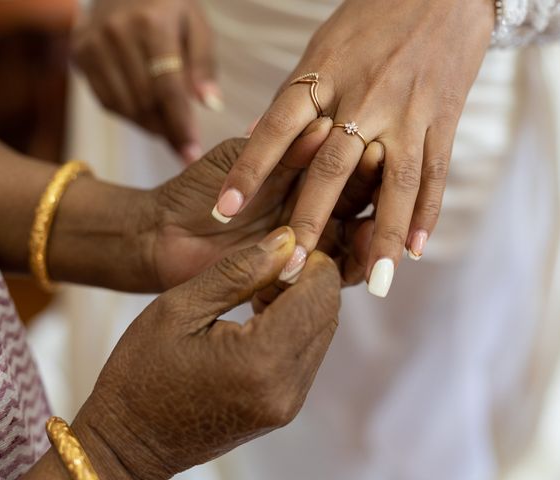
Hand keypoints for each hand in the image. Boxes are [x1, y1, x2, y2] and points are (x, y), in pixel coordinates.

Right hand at [28, 230, 340, 478]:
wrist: (128, 442)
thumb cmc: (141, 372)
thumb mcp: (180, 307)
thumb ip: (238, 271)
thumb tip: (287, 240)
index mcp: (260, 359)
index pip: (319, 292)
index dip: (309, 259)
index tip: (281, 245)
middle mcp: (285, 386)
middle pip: (328, 311)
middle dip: (308, 278)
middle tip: (267, 266)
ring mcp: (289, 403)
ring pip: (323, 331)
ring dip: (303, 301)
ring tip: (259, 290)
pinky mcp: (285, 408)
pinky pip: (308, 354)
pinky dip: (296, 326)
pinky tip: (261, 316)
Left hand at [44, 119, 373, 291]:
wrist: (162, 235)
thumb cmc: (196, 188)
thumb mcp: (238, 161)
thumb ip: (277, 151)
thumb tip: (323, 128)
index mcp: (304, 170)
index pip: (347, 164)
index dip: (365, 162)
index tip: (382, 153)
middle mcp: (315, 205)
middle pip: (362, 204)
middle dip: (381, 202)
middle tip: (397, 200)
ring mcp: (310, 239)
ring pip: (356, 240)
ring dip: (375, 240)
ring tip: (385, 238)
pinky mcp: (299, 271)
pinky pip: (333, 273)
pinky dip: (350, 269)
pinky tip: (363, 268)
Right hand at [71, 0, 219, 162]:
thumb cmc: (170, 8)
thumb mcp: (196, 27)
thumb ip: (204, 65)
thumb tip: (211, 105)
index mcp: (152, 24)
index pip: (167, 87)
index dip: (180, 124)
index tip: (192, 152)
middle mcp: (117, 32)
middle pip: (144, 101)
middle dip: (168, 130)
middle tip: (185, 146)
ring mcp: (93, 43)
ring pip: (124, 106)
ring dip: (149, 127)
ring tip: (170, 131)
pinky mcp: (80, 54)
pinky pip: (106, 101)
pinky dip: (129, 116)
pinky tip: (147, 117)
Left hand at [213, 0, 494, 296]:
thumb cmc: (374, 15)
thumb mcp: (324, 47)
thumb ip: (296, 95)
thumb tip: (258, 135)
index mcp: (325, 74)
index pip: (277, 127)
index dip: (249, 169)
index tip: (224, 210)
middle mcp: (365, 98)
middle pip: (332, 168)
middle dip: (311, 222)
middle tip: (291, 269)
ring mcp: (408, 111)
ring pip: (394, 183)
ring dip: (385, 237)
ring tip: (376, 284)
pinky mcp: (444, 118)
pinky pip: (436, 173)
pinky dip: (427, 213)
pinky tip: (418, 250)